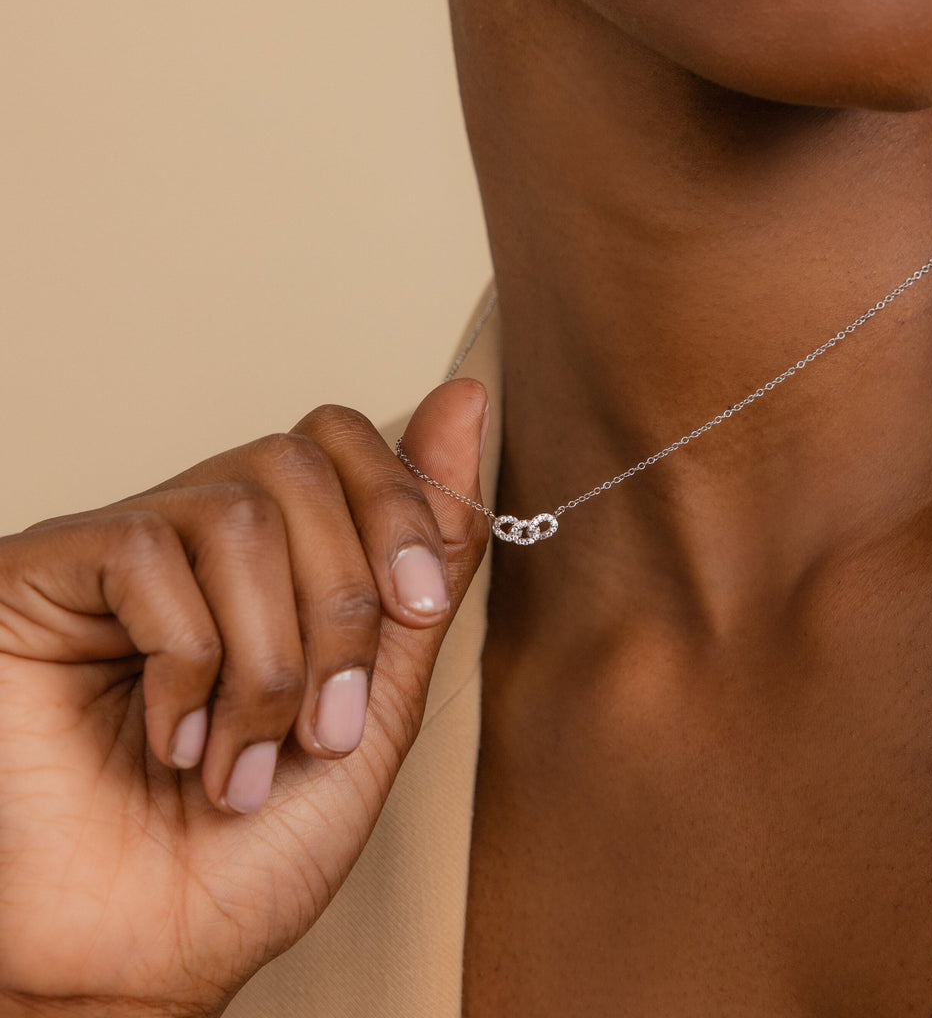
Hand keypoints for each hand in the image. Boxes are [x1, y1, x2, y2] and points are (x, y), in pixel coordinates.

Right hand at [0, 379, 488, 1016]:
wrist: (146, 953)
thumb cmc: (261, 840)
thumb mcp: (384, 693)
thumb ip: (425, 557)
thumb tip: (462, 402)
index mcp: (278, 559)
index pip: (341, 440)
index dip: (398, 506)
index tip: (419, 605)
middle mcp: (198, 538)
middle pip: (300, 465)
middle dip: (341, 607)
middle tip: (326, 725)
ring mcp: (121, 552)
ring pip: (240, 515)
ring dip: (271, 657)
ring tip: (242, 751)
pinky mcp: (45, 574)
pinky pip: (149, 552)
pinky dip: (190, 662)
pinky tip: (173, 735)